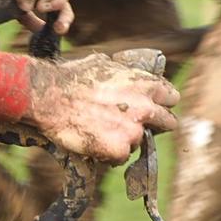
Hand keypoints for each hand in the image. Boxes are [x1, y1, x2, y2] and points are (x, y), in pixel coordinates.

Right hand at [25, 54, 179, 162]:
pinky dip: (110, 153)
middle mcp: (144, 108)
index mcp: (144, 84)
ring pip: (139, 141)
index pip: (171, 97)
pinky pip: (121, 156)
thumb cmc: (71, 78)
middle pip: (168, 122)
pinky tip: (95, 142)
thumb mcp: (104, 63)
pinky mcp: (119, 150)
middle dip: (155, 124)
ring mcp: (133, 131)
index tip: (153, 107)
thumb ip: (124, 73)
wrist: (49, 98)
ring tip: (103, 131)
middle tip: (135, 125)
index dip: (161, 103)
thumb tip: (128, 73)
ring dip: (126, 138)